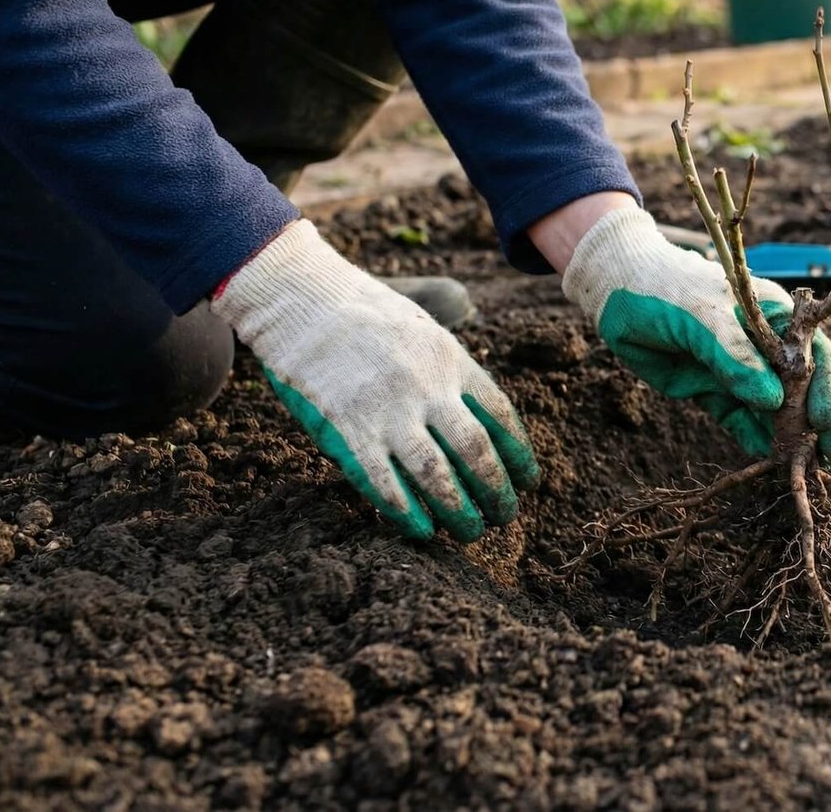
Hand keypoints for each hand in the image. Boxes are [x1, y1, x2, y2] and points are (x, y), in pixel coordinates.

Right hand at [211, 220, 537, 541]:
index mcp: (452, 360)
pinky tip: (422, 530)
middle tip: (504, 516)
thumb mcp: (424, 326)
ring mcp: (388, 411)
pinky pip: (383, 481)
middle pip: (476, 451)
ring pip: (436, 474)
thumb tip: (478, 406)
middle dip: (496, 491)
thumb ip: (451, 366)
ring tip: (469, 531)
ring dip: (458, 510)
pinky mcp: (348, 430)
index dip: (518, 453)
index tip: (527, 479)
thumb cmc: (363, 312)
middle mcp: (428, 389)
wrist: (302, 299)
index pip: (500, 415)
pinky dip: (406, 511)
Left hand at [562, 207, 830, 462]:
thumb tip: (773, 401)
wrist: (617, 291)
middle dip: (820, 421)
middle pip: (804, 388)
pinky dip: (757, 441)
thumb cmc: (666, 288)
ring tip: (809, 469)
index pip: (813, 355)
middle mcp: (765, 347)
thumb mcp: (702, 317)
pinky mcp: (715, 393)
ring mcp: (741, 373)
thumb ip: (736, 357)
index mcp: (775, 317)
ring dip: (792, 437)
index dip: (825, 387)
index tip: (824, 420)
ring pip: (776, 410)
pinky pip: (742, 422)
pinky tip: (771, 461)